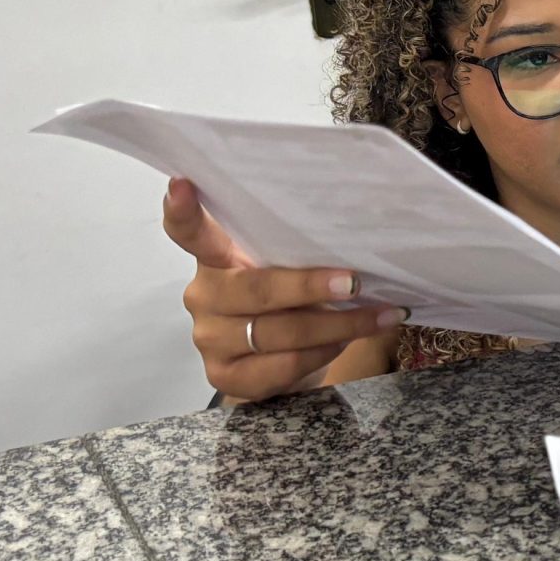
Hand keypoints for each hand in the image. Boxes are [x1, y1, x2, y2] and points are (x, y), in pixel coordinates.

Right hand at [163, 177, 401, 401]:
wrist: (278, 363)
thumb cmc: (288, 301)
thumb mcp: (287, 268)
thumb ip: (295, 252)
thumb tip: (351, 240)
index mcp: (215, 256)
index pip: (189, 232)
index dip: (183, 211)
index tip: (182, 185)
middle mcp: (204, 295)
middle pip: (256, 289)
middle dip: (311, 287)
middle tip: (355, 282)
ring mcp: (209, 338)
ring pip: (276, 332)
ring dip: (335, 326)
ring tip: (377, 316)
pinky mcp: (223, 375)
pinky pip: (279, 366)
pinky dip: (320, 354)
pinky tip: (344, 342)